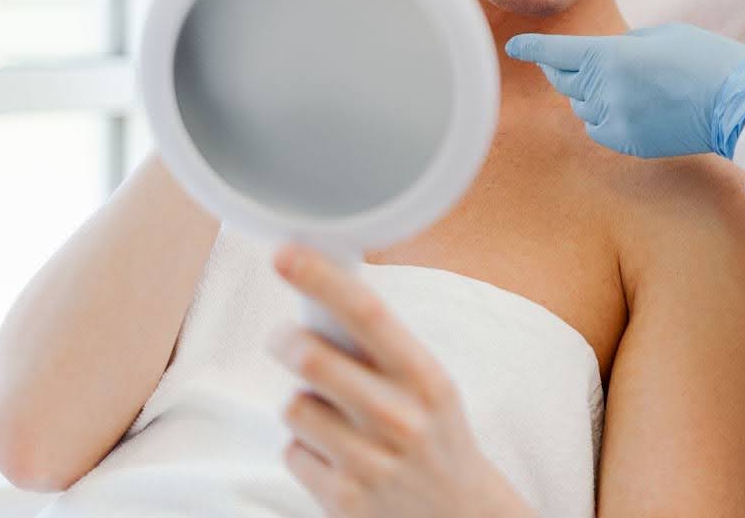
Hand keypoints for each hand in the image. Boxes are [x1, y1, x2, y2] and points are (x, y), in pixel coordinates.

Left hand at [270, 245, 532, 517]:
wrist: (459, 516)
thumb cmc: (435, 436)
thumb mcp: (428, 386)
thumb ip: (381, 350)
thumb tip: (321, 302)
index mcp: (427, 377)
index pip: (369, 314)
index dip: (322, 279)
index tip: (285, 253)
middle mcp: (400, 417)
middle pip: (313, 361)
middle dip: (287, 342)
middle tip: (284, 338)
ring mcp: (370, 462)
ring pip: (294, 408)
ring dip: (302, 405)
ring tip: (332, 415)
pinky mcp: (343, 500)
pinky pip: (291, 452)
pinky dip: (303, 450)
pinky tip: (335, 456)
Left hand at [504, 24, 744, 159]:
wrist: (737, 105)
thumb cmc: (704, 59)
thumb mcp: (660, 36)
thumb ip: (621, 46)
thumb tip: (601, 58)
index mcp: (609, 56)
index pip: (555, 53)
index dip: (531, 48)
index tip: (514, 46)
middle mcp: (604, 90)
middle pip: (564, 80)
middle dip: (566, 68)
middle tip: (581, 61)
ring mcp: (614, 120)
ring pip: (582, 106)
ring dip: (591, 93)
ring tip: (626, 83)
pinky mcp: (627, 144)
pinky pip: (598, 128)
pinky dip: (604, 116)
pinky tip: (631, 106)